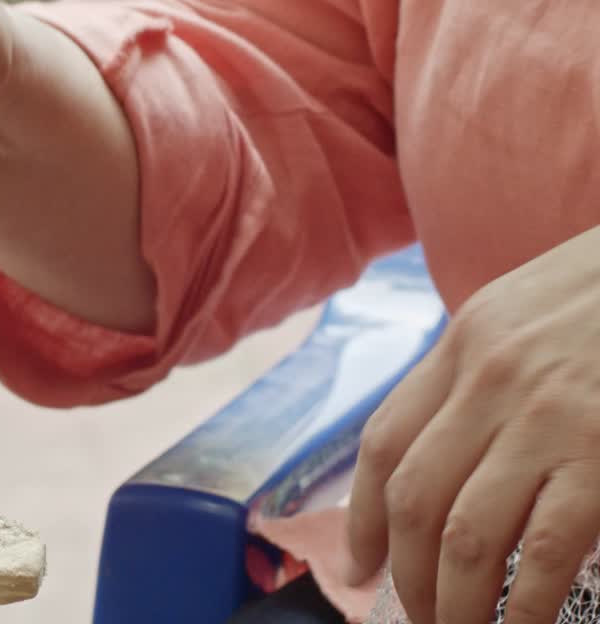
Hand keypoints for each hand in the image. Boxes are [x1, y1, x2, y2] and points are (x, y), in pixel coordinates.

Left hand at [346, 225, 599, 622]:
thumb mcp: (528, 309)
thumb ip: (482, 370)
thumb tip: (449, 451)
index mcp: (466, 343)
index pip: (385, 444)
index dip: (362, 516)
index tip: (356, 564)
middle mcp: (490, 378)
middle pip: (413, 498)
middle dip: (405, 574)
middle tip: (415, 617)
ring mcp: (547, 417)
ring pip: (463, 534)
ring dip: (452, 601)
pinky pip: (542, 549)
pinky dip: (521, 603)